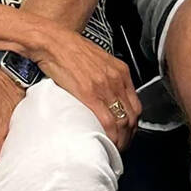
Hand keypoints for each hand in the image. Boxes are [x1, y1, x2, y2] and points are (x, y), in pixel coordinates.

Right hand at [30, 25, 140, 148]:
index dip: (133, 124)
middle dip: (129, 135)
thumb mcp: (98, 60)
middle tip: (121, 145)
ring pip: (123, 121)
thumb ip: (106, 76)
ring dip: (121, 139)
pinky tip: (107, 142)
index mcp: (120, 71)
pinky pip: (108, 121)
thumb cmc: (71, 50)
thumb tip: (106, 95)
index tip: (126, 133)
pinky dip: (111, 136)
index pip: (136, 104)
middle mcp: (116, 79)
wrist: (54, 42)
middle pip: (132, 116)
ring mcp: (104, 87)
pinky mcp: (89, 94)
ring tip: (113, 147)